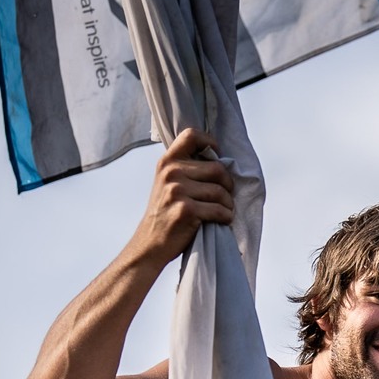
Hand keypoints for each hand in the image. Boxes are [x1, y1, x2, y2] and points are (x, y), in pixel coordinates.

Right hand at [126, 127, 233, 270]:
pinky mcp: (186, 210)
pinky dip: (226, 217)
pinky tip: (222, 220)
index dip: (210, 142)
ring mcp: (177, 191)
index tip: (218, 156)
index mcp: (167, 162)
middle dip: (227, 185)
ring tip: (223, 211)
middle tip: (225, 196)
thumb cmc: (165, 213)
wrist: (150, 243)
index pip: (191, 135)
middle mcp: (171, 172)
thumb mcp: (167, 183)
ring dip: (228, 204)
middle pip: (217, 168)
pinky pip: (219, 210)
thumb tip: (219, 159)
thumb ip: (185, 168)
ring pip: (220, 191)